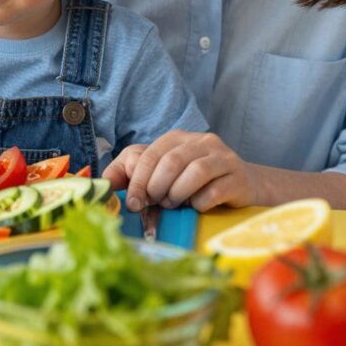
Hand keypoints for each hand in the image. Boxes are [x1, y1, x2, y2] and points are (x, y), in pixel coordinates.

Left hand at [102, 130, 258, 211]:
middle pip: (172, 161)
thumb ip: (130, 173)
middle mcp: (202, 142)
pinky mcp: (238, 178)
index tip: (133, 202)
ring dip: (178, 194)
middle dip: (156, 187)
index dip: (138, 180)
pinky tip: (195, 207)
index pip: (152, 154)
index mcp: (177, 138)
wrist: (242, 184)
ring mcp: (223, 158)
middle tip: (154, 204)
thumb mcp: (160, 173)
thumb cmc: (193, 181)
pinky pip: (215, 191)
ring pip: (196, 172)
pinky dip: (200, 202)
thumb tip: (103, 183)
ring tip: (173, 204)